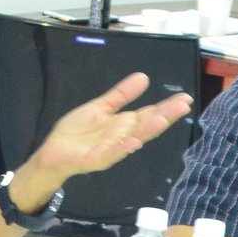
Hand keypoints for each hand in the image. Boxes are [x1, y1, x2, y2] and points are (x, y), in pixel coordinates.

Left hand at [25, 72, 192, 186]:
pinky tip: (134, 141)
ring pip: (133, 139)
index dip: (166, 107)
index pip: (149, 114)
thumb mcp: (100, 107)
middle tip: (184, 105)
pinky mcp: (97, 159)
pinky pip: (112, 153)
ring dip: (148, 130)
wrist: (53, 152)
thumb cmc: (78, 132)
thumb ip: (121, 95)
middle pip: (146, 125)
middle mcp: (122, 137)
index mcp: (124, 124)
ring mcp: (111, 149)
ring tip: (162, 119)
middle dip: (165, 116)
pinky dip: (123, 147)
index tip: (184, 98)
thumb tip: (144, 77)